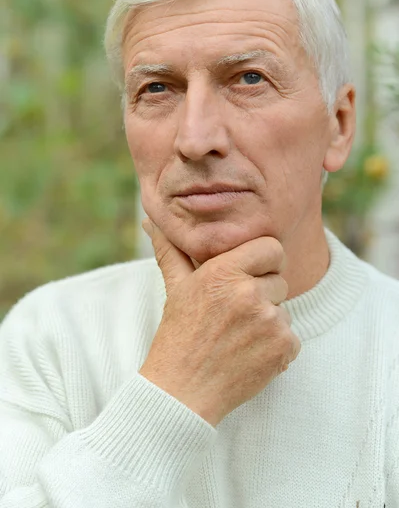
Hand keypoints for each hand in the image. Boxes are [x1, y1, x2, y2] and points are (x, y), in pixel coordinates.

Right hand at [139, 220, 300, 426]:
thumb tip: (151, 219)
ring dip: (269, 322)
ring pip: (285, 309)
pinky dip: (277, 347)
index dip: (263, 261)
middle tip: (236, 314)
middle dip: (264, 294)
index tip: (249, 277)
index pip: (271, 247)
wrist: (182, 393)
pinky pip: (292, 337)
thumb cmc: (178, 336)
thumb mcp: (176, 288)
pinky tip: (250, 355)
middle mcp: (249, 292)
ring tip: (238, 337)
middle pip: (280, 279)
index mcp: (224, 272)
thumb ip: (171, 249)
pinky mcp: (284, 347)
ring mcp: (269, 321)